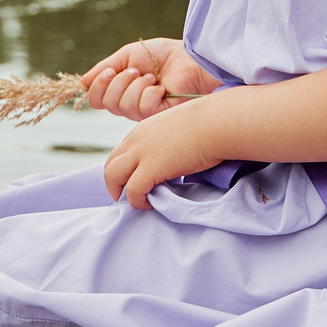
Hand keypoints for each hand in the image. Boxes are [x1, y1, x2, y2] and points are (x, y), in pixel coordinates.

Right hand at [82, 37, 220, 120]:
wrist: (188, 58)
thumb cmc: (162, 56)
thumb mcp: (128, 56)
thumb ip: (105, 68)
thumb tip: (82, 82)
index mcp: (120, 91)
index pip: (96, 99)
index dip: (99, 86)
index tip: (111, 70)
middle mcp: (129, 106)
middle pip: (107, 104)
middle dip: (119, 82)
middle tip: (138, 71)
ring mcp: (143, 114)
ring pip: (123, 106)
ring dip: (137, 85)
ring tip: (152, 77)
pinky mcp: (159, 117)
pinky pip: (142, 108)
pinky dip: (150, 93)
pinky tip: (162, 88)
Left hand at [101, 97, 227, 210]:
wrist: (216, 123)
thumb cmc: (209, 125)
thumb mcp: (179, 129)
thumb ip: (169, 142)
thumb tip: (176, 158)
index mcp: (143, 130)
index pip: (121, 152)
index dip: (124, 170)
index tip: (134, 181)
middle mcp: (136, 140)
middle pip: (110, 165)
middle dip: (114, 183)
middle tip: (128, 196)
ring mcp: (141, 154)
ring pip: (112, 177)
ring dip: (120, 193)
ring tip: (137, 202)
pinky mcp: (150, 168)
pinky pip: (132, 191)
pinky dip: (138, 201)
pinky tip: (152, 203)